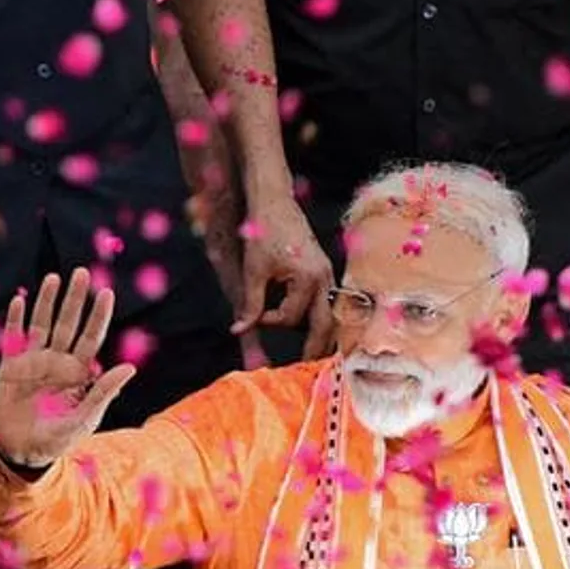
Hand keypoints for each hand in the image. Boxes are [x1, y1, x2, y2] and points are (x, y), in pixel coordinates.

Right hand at [0, 269, 137, 467]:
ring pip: (42, 324)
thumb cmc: (58, 439)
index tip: (106, 291)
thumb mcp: (85, 419)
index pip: (91, 337)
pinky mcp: (10, 367)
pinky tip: (20, 300)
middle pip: (68, 323)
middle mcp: (58, 361)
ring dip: (47, 301)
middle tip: (82, 272)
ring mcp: (34, 361)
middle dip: (75, 298)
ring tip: (53, 278)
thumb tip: (130, 368)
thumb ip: (104, 392)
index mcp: (79, 373)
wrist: (23, 452)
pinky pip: (13, 338)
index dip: (98, 315)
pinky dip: (16, 319)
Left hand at [231, 194, 335, 358]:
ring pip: (330, 314)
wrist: (274, 201)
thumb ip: (250, 303)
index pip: (292, 317)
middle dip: (318, 348)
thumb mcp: (254, 269)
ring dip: (322, 333)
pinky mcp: (324, 270)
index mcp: (309, 278)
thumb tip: (239, 330)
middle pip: (326, 325)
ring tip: (317, 353)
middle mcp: (325, 278)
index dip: (271, 321)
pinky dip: (321, 316)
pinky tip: (315, 327)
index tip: (255, 316)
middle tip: (310, 368)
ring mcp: (327, 274)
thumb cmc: (264, 230)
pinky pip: (327, 301)